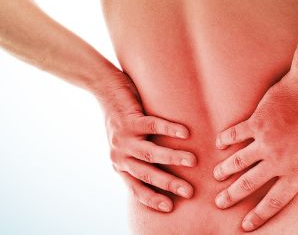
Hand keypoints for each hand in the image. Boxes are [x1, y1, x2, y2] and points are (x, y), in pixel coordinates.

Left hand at [95, 70, 196, 212]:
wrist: (104, 89)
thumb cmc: (121, 117)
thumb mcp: (125, 144)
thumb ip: (139, 158)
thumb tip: (167, 174)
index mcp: (119, 164)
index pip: (136, 188)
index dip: (152, 199)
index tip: (170, 207)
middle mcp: (119, 153)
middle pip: (146, 174)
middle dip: (168, 184)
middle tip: (189, 192)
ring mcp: (123, 137)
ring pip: (150, 153)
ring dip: (173, 158)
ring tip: (193, 161)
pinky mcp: (130, 119)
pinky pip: (153, 126)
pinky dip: (170, 130)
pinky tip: (185, 133)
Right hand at [212, 66, 297, 231]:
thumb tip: (296, 177)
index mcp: (296, 172)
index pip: (274, 201)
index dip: (259, 215)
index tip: (246, 226)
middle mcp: (277, 160)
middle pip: (249, 183)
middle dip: (232, 195)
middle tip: (219, 203)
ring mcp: (264, 140)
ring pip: (238, 160)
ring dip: (225, 169)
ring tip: (216, 175)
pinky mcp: (255, 122)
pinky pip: (235, 134)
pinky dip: (225, 139)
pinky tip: (219, 144)